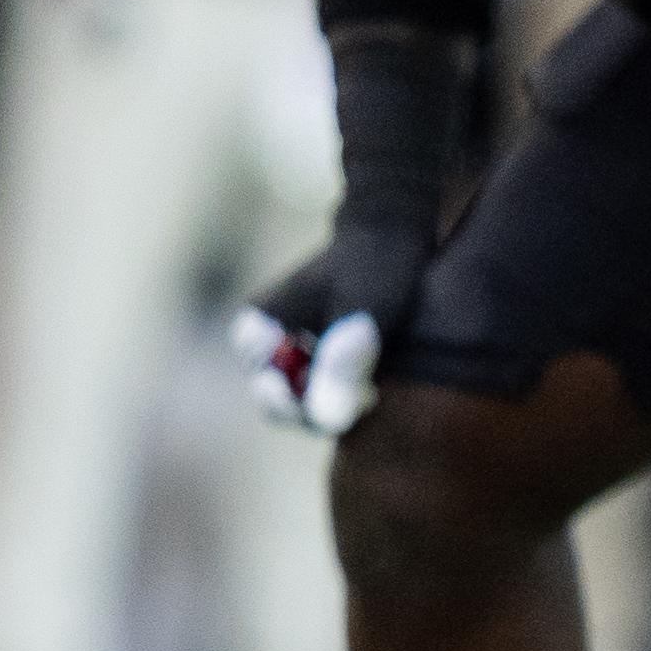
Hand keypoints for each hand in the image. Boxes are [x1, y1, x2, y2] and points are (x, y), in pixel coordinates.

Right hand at [231, 222, 433, 437]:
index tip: (348, 403)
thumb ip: (341, 367)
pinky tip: (377, 380)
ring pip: (307, 396)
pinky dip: (348, 387)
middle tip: (367, 400)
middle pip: (286, 401)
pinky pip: (325, 384)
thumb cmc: (373, 265)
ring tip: (375, 389)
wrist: (394, 228)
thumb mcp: (361, 317)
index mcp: (257, 329)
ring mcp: (291, 343)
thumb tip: (328, 422)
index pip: (271, 396)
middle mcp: (267, 339)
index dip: (306, 409)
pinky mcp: (318, 345)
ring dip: (338, 400)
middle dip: (323, 408)